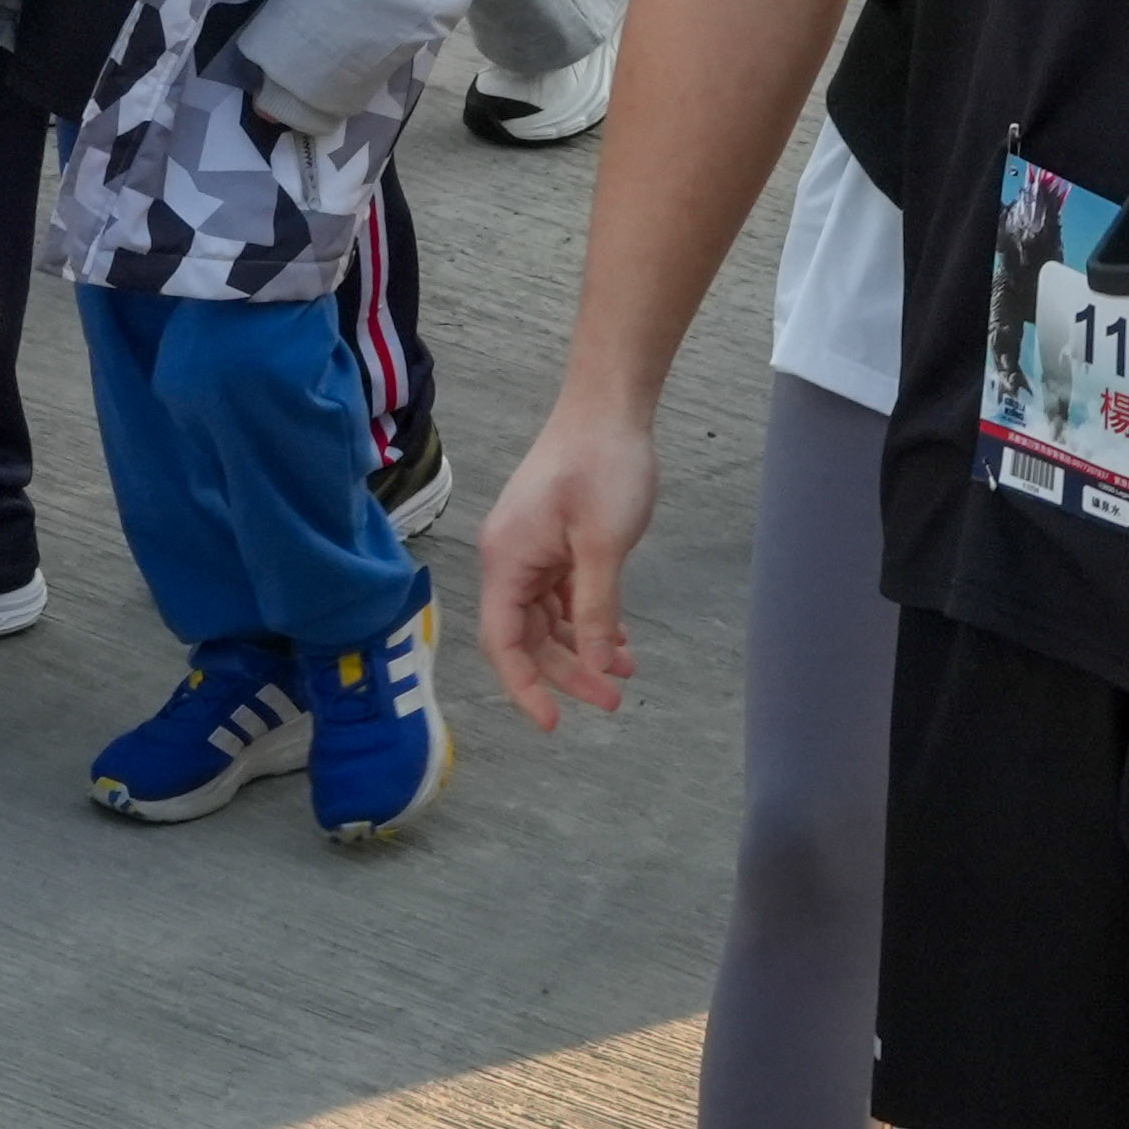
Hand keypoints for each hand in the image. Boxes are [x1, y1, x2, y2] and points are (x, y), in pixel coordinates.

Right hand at [477, 390, 664, 725]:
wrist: (610, 405)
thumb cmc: (603, 464)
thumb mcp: (604, 544)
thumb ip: (596, 608)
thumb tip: (596, 665)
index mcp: (506, 560)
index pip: (503, 641)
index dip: (523, 687)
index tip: (553, 724)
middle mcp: (510, 558)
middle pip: (528, 636)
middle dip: (567, 672)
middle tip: (612, 700)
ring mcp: (532, 548)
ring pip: (549, 619)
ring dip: (583, 648)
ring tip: (625, 674)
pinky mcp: (553, 539)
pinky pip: (564, 594)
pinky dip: (589, 619)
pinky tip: (621, 640)